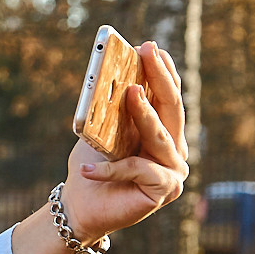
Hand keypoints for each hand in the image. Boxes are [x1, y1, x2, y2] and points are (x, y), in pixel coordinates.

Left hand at [59, 40, 189, 243]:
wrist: (80, 207)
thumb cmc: (90, 166)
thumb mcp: (100, 132)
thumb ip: (112, 112)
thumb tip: (115, 77)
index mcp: (163, 132)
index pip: (168, 97)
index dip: (162, 71)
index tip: (151, 46)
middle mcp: (174, 149)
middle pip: (172, 109)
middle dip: (160, 78)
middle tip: (149, 52)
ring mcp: (174, 170)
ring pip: (160, 137)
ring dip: (144, 113)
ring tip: (130, 92)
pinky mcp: (165, 190)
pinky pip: (139, 170)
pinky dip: (111, 169)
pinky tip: (88, 170)